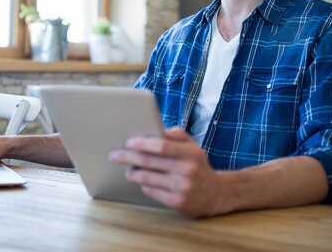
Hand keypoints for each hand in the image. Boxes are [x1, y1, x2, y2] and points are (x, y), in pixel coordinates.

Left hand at [108, 127, 225, 216]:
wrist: (216, 194)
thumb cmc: (197, 166)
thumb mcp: (193, 147)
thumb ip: (177, 135)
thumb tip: (158, 128)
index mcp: (191, 153)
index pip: (161, 145)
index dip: (142, 143)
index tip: (128, 142)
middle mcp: (187, 170)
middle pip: (149, 161)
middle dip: (128, 157)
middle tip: (114, 155)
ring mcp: (182, 188)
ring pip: (147, 178)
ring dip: (132, 173)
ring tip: (127, 170)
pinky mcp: (178, 203)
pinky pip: (152, 191)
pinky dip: (143, 185)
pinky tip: (141, 181)